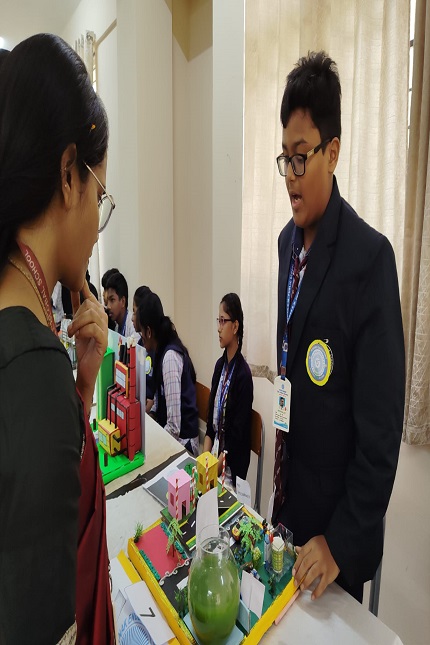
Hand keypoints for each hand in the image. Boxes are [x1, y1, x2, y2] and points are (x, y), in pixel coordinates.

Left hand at [68, 280, 107, 410]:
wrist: (86, 369)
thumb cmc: (83, 349)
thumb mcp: (78, 328)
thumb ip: (78, 315)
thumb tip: (75, 300)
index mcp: (98, 319)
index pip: (92, 301)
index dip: (86, 291)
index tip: (79, 282)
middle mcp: (103, 323)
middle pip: (92, 306)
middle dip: (78, 314)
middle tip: (72, 327)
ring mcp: (104, 332)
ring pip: (93, 315)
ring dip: (79, 322)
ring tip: (73, 332)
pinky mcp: (103, 342)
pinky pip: (95, 329)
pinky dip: (84, 330)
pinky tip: (78, 337)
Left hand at [292, 535, 339, 600]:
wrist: (341, 548)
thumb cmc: (325, 545)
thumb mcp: (314, 542)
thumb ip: (305, 548)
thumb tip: (296, 549)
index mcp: (312, 545)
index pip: (301, 555)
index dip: (296, 565)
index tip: (293, 573)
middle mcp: (317, 555)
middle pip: (305, 564)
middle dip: (299, 574)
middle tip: (295, 583)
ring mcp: (324, 565)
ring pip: (312, 574)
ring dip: (306, 582)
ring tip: (302, 588)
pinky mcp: (330, 574)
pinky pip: (323, 583)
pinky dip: (318, 591)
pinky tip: (313, 597)